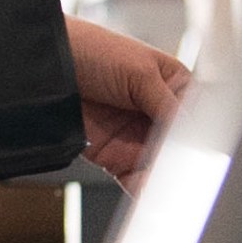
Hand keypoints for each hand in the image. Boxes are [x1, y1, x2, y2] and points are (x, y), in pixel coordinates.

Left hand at [68, 17, 188, 178]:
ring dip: (165, 178)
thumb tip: (193, 132)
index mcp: (173, 87)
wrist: (43, 66)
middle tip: (183, 170)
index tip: (198, 149)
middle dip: (183, 161)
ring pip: (161, 166)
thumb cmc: (91, 50)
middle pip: (180, 146)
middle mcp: (158, 115)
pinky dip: (143, 189)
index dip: (199, 134)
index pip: (195, 116)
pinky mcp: (114, 156)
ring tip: (169, 184)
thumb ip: (167, 103)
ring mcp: (136, 137)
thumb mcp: (138, 70)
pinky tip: (149, 191)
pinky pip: (135, 179)